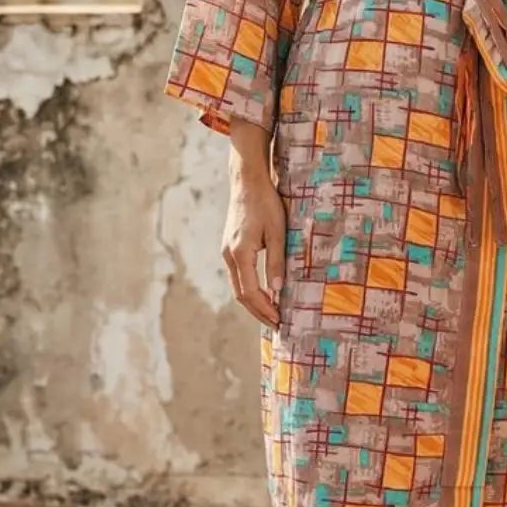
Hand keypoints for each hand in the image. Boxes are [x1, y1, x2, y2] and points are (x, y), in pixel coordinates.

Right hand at [222, 122, 284, 328]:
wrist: (247, 182)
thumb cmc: (266, 204)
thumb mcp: (278, 232)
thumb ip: (276, 261)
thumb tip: (278, 290)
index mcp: (240, 253)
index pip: (250, 292)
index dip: (265, 309)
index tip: (279, 320)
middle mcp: (229, 255)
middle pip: (241, 294)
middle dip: (259, 311)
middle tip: (277, 324)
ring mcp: (226, 251)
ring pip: (238, 286)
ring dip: (254, 302)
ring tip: (272, 313)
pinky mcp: (229, 247)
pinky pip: (238, 276)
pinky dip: (249, 289)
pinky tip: (263, 293)